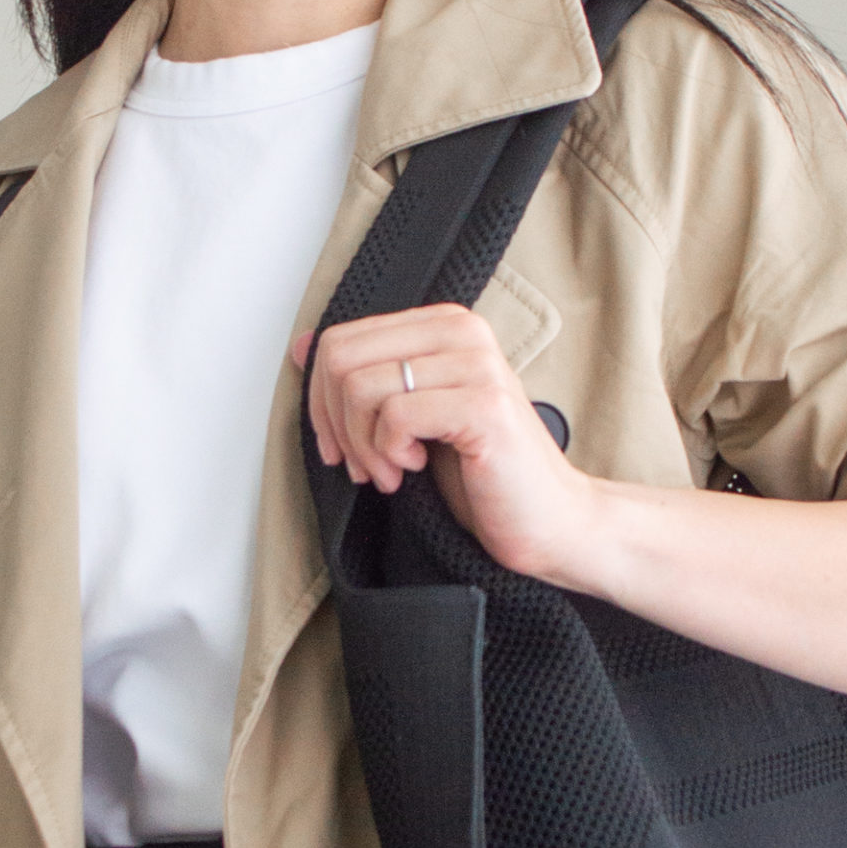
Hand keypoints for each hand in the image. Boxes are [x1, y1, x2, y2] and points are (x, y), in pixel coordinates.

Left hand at [292, 303, 597, 583]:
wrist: (546, 522)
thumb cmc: (481, 476)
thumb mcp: (408, 420)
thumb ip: (362, 378)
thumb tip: (300, 347)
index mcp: (443, 326)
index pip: (340, 339)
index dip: (321, 402)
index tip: (341, 447)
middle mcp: (462, 331)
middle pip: (341, 358)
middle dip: (336, 424)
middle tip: (363, 465)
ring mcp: (476, 364)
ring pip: (361, 388)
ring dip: (363, 447)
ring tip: (391, 473)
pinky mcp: (483, 404)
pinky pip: (396, 417)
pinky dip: (389, 455)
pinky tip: (414, 472)